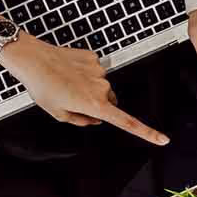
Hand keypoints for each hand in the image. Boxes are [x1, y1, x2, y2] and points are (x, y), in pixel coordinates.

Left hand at [0, 36, 168, 144]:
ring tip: (65, 82)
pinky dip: (84, 72)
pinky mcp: (94, 57)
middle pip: (110, 102)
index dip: (147, 132)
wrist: (33, 59)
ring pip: (101, 86)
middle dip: (97, 104)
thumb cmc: (42, 86)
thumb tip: (94, 120)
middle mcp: (101, 87)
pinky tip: (68, 70)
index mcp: (94, 105)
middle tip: (72, 99)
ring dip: (88, 87)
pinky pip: (94, 70)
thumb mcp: (58, 113)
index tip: (163, 139)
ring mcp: (99, 71)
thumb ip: (81, 121)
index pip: (126, 122)